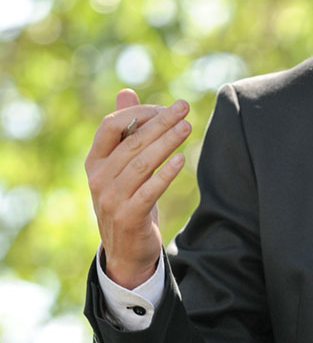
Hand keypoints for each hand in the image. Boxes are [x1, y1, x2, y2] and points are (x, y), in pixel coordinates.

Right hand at [85, 88, 190, 288]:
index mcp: (95, 161)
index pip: (110, 125)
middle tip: (185, 108)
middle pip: (132, 142)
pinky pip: (149, 190)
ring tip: (188, 128)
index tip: (166, 107)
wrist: (126, 250)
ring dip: (167, 143)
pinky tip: (182, 160)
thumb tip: (127, 92)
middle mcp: (99, 178)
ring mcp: (111, 199)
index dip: (138, 113)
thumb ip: (125, 131)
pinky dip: (165, 174)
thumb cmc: (128, 199)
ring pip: (142, 164)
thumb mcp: (123, 165)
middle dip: (160, 123)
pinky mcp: (128, 217)